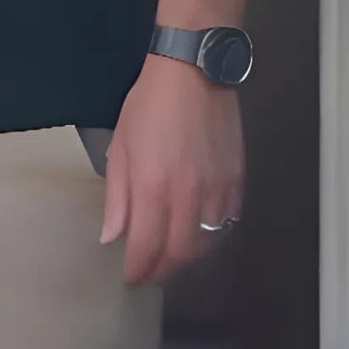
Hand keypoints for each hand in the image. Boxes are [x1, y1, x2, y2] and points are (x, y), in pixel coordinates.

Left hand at [100, 52, 243, 283]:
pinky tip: (196, 232)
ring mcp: (217, 190)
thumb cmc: (148, 105)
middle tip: (149, 272)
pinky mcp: (236, 182)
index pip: (147, 246)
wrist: (194, 72)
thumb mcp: (121, 146)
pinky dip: (210, 236)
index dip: (138, 269)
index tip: (130, 277)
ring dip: (186, 257)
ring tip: (169, 255)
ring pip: (206, 243)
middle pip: (180, 254)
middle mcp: (188, 194)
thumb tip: (112, 237)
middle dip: (162, 270)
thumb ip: (117, 196)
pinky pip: (227, 224)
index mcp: (153, 185)